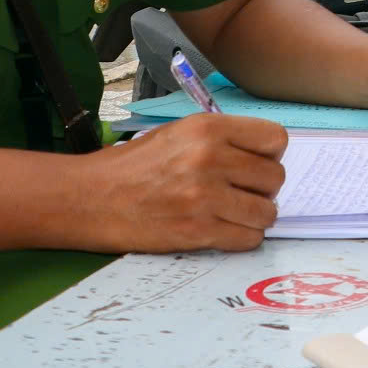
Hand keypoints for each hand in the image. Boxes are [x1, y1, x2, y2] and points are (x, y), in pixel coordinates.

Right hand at [77, 114, 286, 252]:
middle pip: (275, 178)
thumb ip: (223, 139)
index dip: (270, 155)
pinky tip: (222, 230)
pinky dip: (241, 238)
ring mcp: (204, 197)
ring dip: (255, 216)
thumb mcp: (178, 133)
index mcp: (207, 128)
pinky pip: (248, 239)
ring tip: (232, 213)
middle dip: (263, 188)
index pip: (276, 139)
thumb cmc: (134, 166)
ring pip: (267, 212)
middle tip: (241, 192)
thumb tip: (265, 156)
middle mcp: (210, 159)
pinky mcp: (197, 231)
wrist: (90, 199)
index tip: (256, 164)